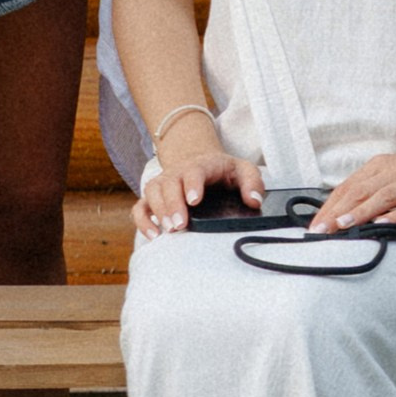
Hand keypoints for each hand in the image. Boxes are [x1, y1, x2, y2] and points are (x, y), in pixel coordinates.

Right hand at [134, 134, 265, 235]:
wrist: (200, 161)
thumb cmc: (222, 171)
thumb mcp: (243, 170)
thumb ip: (252, 182)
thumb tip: (254, 201)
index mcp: (201, 165)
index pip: (194, 171)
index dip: (192, 184)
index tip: (194, 200)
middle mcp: (178, 173)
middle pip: (169, 183)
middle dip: (172, 204)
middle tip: (179, 225)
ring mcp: (164, 184)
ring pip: (152, 192)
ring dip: (158, 211)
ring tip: (168, 230)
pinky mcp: (154, 197)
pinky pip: (140, 206)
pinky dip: (142, 220)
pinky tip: (153, 235)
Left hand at [309, 141, 395, 233]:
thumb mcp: (391, 176)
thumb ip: (369, 191)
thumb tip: (340, 213)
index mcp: (379, 167)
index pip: (348, 187)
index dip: (329, 206)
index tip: (314, 226)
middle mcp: (394, 172)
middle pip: (360, 191)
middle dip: (338, 212)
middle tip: (321, 231)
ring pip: (384, 196)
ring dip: (361, 211)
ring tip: (343, 225)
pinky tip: (383, 224)